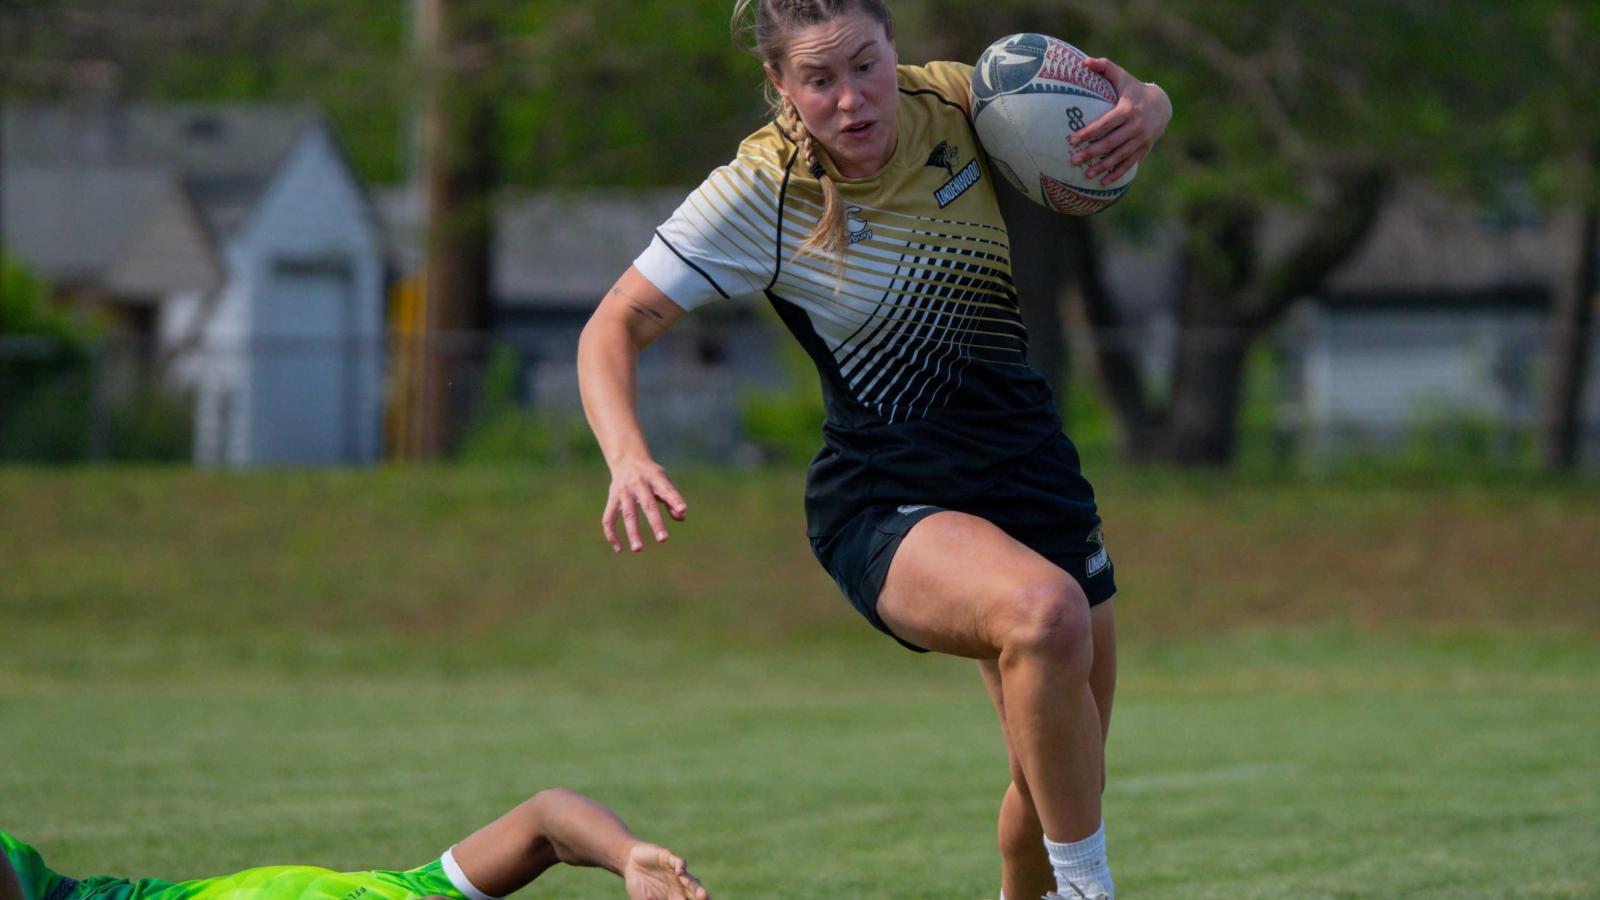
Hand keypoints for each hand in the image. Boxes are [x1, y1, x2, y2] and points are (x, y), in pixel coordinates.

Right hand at [602, 457, 687, 552]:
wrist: (627, 459)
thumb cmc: (652, 475)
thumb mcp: (665, 481)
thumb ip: (673, 498)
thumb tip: (681, 516)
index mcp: (655, 478)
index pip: (666, 489)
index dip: (675, 499)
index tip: (683, 510)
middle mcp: (638, 484)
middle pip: (647, 504)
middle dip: (655, 522)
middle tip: (663, 540)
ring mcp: (623, 492)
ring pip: (627, 514)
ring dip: (632, 532)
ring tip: (638, 550)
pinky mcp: (612, 499)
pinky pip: (608, 518)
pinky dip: (611, 534)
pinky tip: (619, 549)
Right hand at [622, 842, 709, 899]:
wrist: (630, 863)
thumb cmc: (639, 886)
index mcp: (675, 898)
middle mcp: (680, 886)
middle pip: (694, 895)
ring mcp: (675, 872)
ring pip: (690, 880)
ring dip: (696, 887)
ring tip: (702, 894)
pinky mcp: (668, 858)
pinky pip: (677, 861)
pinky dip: (680, 866)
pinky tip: (679, 872)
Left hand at [1070, 56, 1171, 185]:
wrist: (1162, 104)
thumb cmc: (1134, 89)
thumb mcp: (1122, 77)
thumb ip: (1104, 67)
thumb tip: (1085, 61)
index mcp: (1127, 109)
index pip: (1105, 123)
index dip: (1089, 132)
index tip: (1072, 139)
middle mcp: (1136, 126)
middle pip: (1110, 142)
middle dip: (1091, 152)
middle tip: (1073, 160)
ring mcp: (1141, 139)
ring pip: (1119, 155)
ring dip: (1102, 166)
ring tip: (1086, 174)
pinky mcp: (1144, 149)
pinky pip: (1129, 163)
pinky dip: (1117, 173)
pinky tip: (1103, 181)